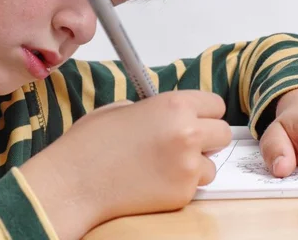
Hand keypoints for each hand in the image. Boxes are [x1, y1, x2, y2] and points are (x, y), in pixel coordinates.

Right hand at [20, 91, 230, 239]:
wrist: (75, 182)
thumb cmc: (92, 143)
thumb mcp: (124, 107)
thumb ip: (156, 108)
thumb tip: (170, 114)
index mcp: (174, 104)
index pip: (216, 104)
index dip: (205, 111)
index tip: (197, 117)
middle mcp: (187, 132)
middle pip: (223, 133)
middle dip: (207, 137)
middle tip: (185, 141)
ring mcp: (187, 166)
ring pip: (212, 164)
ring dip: (196, 163)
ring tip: (165, 163)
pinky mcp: (182, 194)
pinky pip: (195, 186)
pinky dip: (181, 184)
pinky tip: (155, 179)